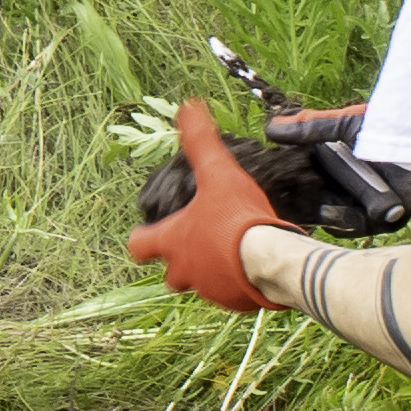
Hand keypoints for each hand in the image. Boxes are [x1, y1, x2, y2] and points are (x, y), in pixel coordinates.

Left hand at [121, 100, 280, 314]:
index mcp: (173, 243)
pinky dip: (237, 282)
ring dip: (211, 270)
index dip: (142, 238)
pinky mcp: (236, 304)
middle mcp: (185, 272)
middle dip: (179, 262)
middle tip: (195, 244)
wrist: (271, 260)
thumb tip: (187, 106)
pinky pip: (231, 294)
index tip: (149, 232)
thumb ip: (200, 141)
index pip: (139, 246)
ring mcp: (210, 291)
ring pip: (202, 284)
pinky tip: (252, 266)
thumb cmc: (237, 217)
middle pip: (170, 274)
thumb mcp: (218, 172)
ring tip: (231, 251)